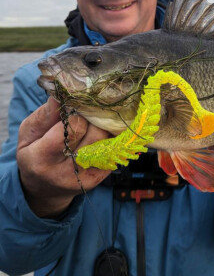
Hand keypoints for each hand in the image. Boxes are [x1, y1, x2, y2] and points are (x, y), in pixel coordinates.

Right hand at [16, 97, 110, 217]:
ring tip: (95, 121)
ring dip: (104, 126)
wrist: (44, 189)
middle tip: (89, 111)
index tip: (75, 107)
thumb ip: (45, 115)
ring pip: (107, 141)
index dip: (76, 114)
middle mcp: (65, 172)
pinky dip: (110, 137)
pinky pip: (113, 150)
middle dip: (93, 118)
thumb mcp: (29, 134)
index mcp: (42, 159)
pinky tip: (102, 133)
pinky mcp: (99, 178)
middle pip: (94, 134)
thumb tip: (62, 94)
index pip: (70, 129)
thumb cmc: (34, 155)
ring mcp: (85, 177)